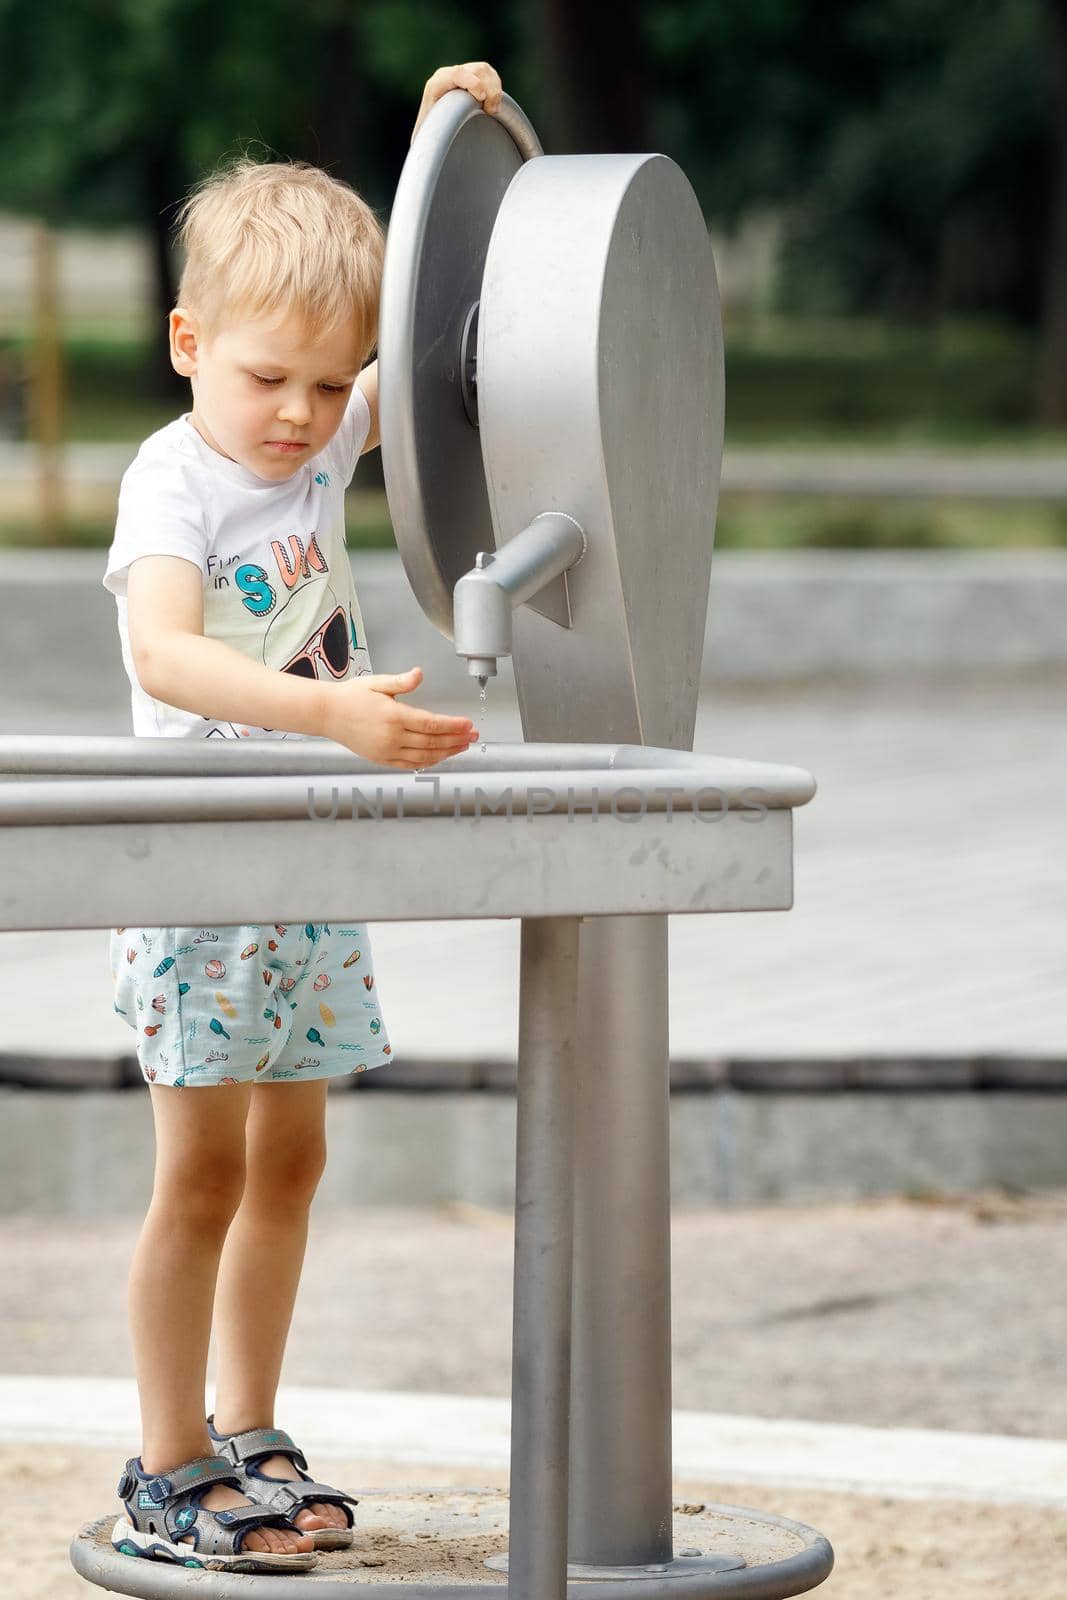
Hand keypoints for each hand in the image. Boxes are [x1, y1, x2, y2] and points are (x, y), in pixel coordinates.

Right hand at [320, 666, 477, 769]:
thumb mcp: (377, 682)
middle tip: (473, 736)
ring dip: (447, 753)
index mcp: (393, 716)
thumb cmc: (350, 696)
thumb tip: (419, 674)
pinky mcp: (382, 760)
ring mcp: (387, 751)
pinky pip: (411, 765)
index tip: (468, 724)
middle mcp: (391, 737)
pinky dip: (429, 762)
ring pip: (425, 756)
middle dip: (457, 739)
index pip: (432, 724)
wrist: (326, 714)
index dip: (453, 726)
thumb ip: (401, 681)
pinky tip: (441, 756)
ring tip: (463, 746)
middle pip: (433, 742)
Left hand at [411, 62, 502, 143]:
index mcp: (436, 85)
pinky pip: (489, 74)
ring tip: (493, 110)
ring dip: (494, 89)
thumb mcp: (430, 136)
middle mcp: (448, 75)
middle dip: (488, 89)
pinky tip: (494, 104)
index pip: (456, 74)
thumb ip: (433, 135)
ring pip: (484, 70)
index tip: (482, 98)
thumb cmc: (433, 135)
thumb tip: (433, 143)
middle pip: (475, 70)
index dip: (472, 82)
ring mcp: (461, 73)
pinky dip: (496, 88)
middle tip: (491, 111)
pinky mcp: (473, 76)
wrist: (436, 129)